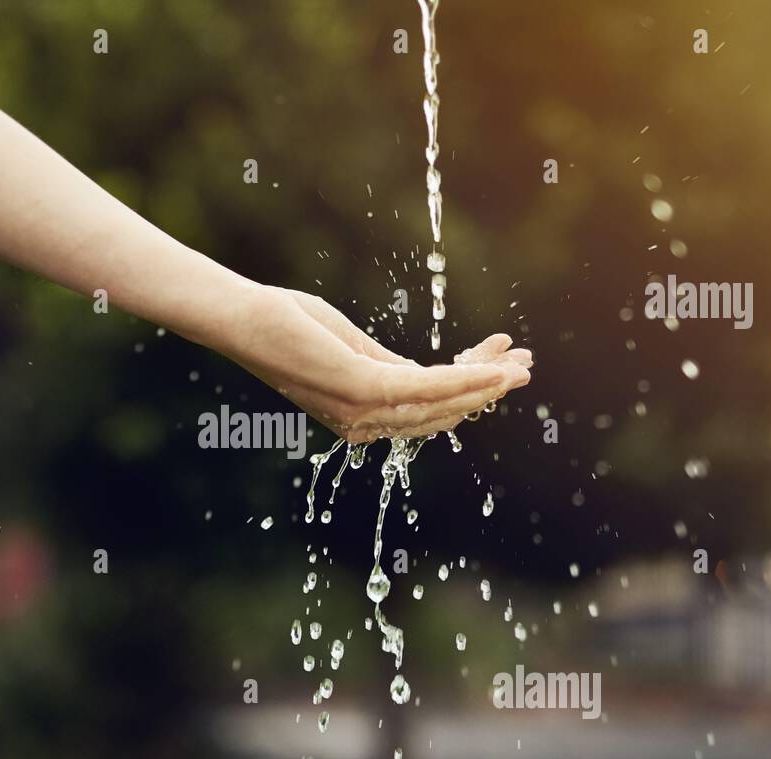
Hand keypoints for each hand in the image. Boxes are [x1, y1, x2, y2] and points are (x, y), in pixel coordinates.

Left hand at [224, 287, 531, 444]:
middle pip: (442, 412)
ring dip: (487, 383)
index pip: (427, 412)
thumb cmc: (287, 327)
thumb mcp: (349, 350)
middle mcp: (363, 425)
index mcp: (359, 419)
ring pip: (441, 402)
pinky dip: (463, 378)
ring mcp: (362, 411)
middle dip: (488, 390)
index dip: (469, 392)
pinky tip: (491, 367)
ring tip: (522, 364)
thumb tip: (427, 374)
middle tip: (525, 368)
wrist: (244, 320)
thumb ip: (388, 367)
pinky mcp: (361, 388)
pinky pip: (425, 386)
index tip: (501, 367)